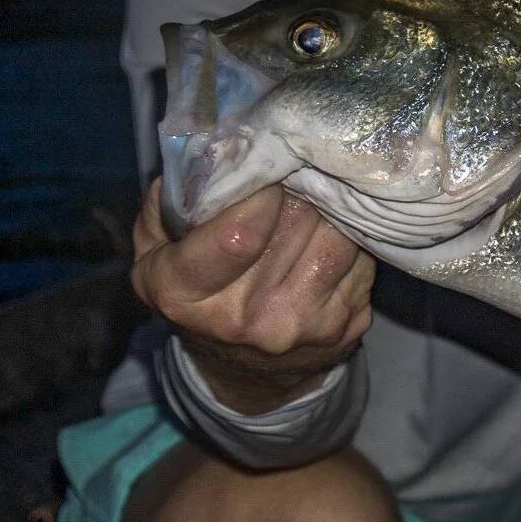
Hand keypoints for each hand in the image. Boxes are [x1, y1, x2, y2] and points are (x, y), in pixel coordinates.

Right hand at [130, 180, 373, 413]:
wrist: (244, 371)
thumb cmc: (197, 291)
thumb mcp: (157, 250)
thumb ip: (170, 201)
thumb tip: (213, 150)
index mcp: (183, 292)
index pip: (239, 232)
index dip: (263, 189)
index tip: (271, 164)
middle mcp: (243, 318)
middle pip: (297, 224)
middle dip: (303, 186)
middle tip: (302, 164)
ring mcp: (299, 327)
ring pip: (339, 237)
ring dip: (335, 206)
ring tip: (320, 194)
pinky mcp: (344, 327)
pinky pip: (363, 258)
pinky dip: (355, 236)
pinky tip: (336, 232)